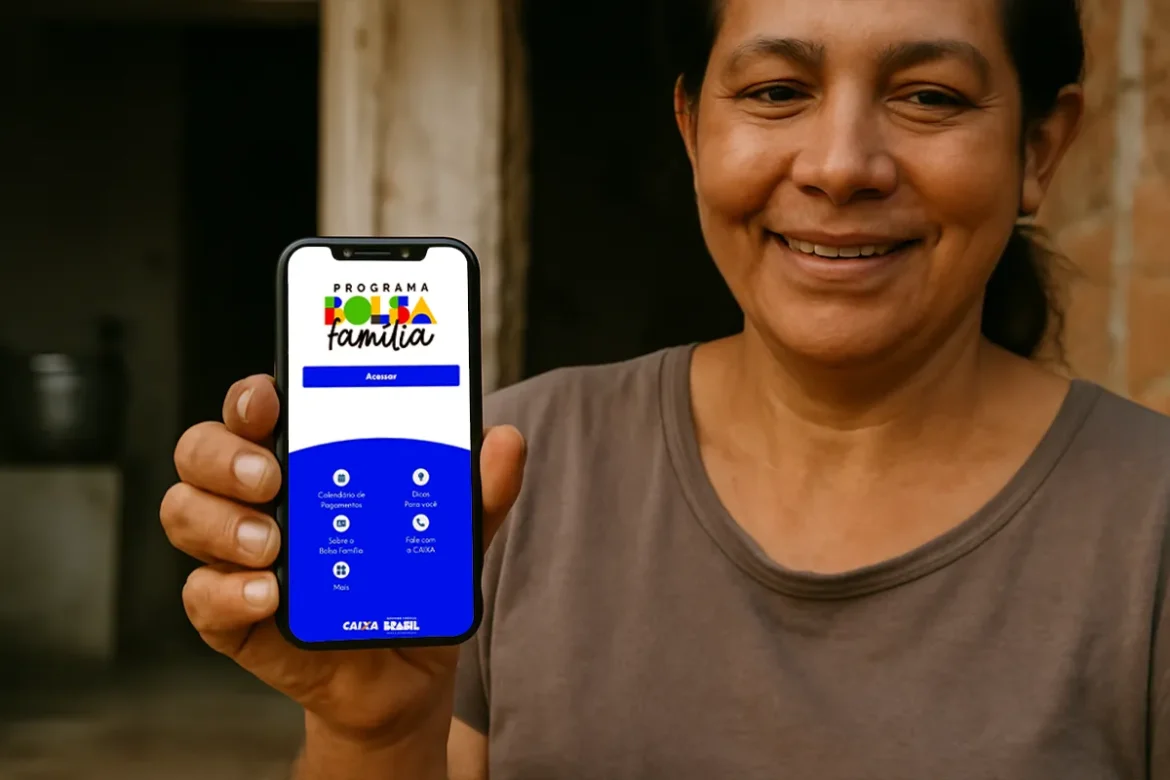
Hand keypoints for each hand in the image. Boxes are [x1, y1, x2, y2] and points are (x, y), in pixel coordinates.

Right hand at [160, 375, 525, 747]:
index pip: (255, 411)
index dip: (250, 396)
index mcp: (301, 461)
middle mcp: (256, 499)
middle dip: (223, 455)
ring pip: (185, 515)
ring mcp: (237, 557)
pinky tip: (266, 596)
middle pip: (201, 453)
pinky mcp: (232, 617)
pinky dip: (226, 593)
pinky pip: (200, 598)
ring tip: (271, 545)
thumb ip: (477, 489)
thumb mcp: (452, 533)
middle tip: (271, 476)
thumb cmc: (410, 581)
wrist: (405, 672)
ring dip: (221, 523)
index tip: (271, 396)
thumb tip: (505, 440)